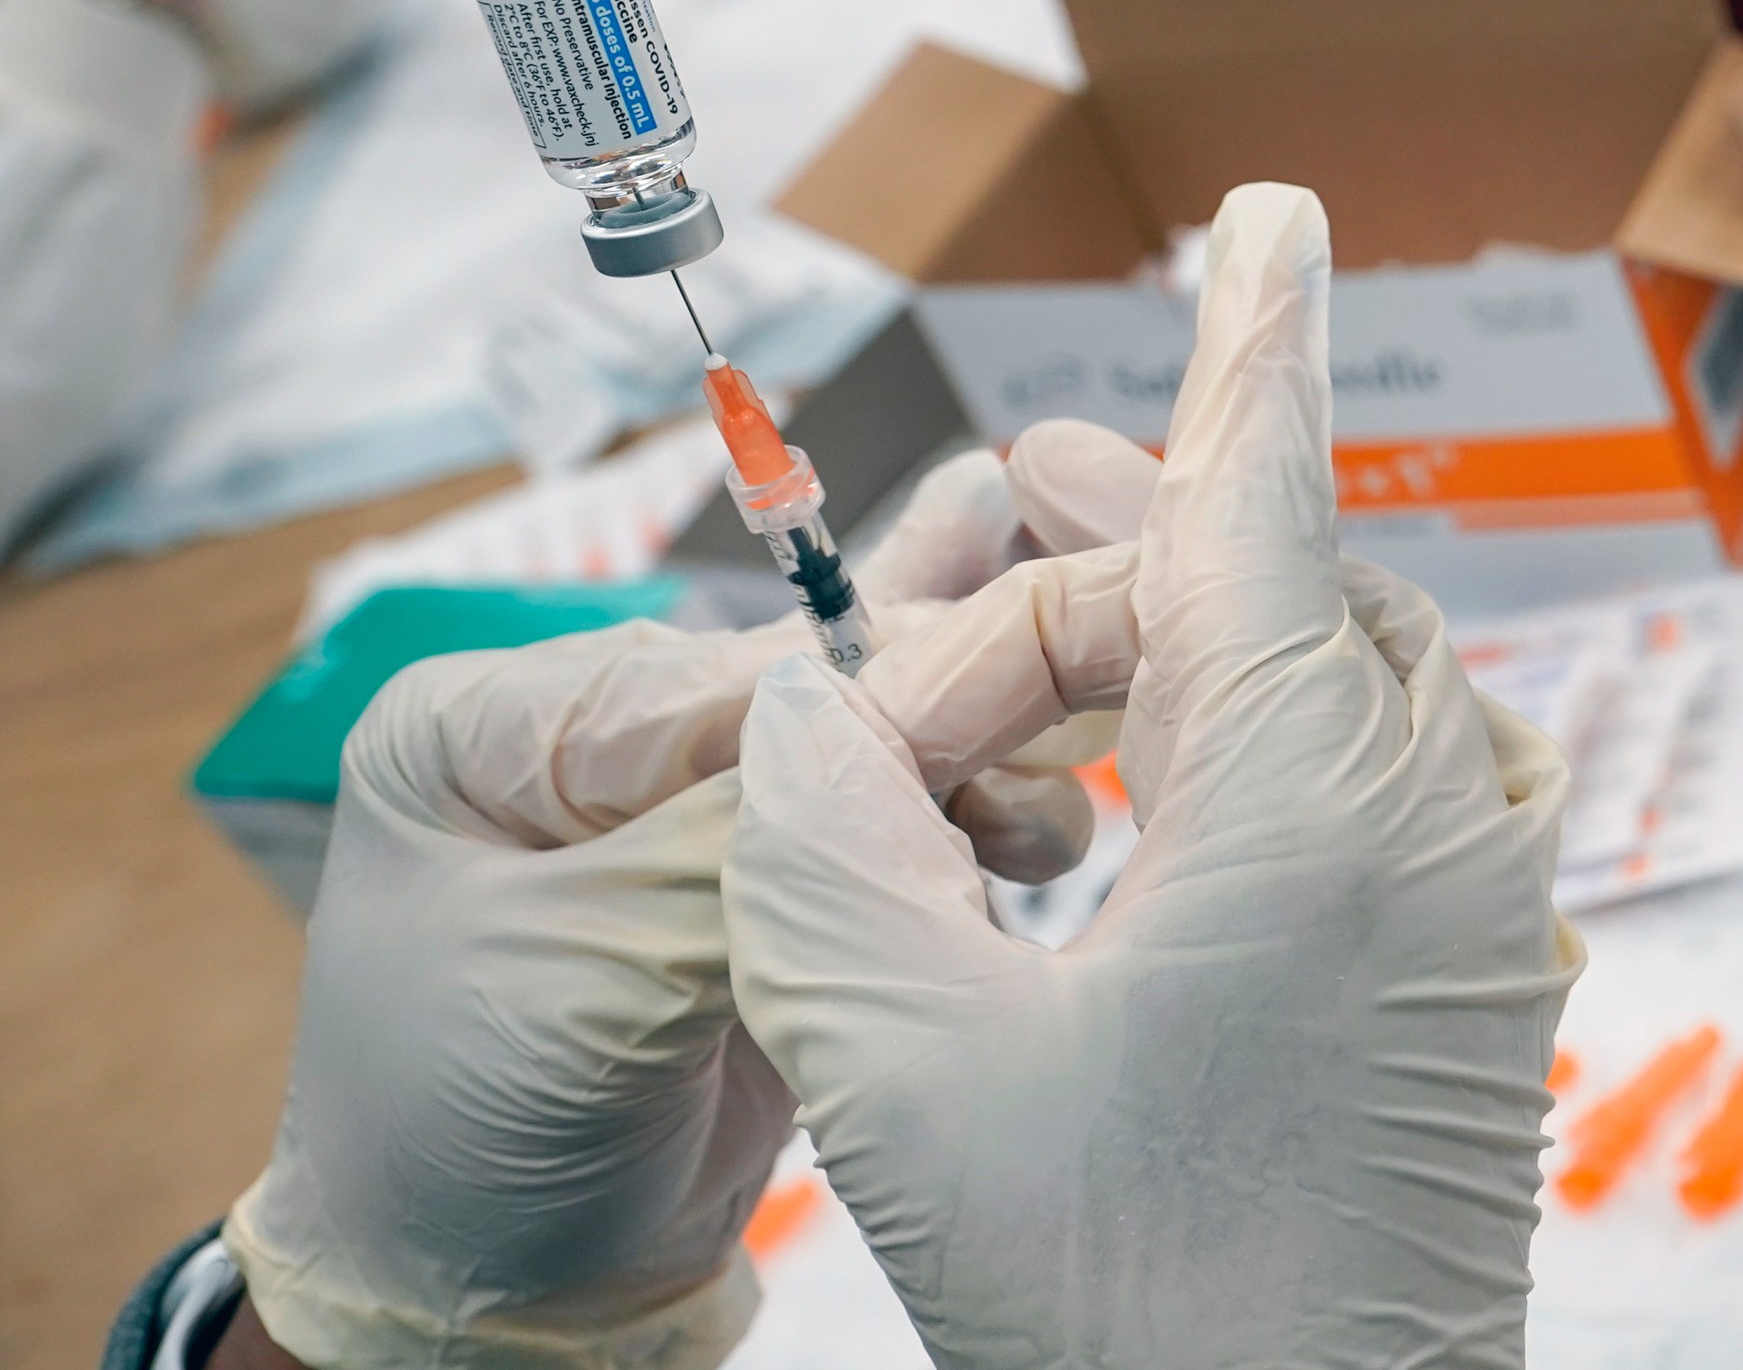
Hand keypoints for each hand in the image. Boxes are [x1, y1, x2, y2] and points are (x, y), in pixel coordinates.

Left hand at [219, 437, 1146, 1369]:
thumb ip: (716, 845)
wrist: (502, 1297)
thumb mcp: (588, 979)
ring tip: (1044, 819)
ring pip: (839, 756)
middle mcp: (578, 748)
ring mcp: (673, 817)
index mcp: (480, 731)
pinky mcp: (754, 888)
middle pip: (777, 699)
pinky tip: (1025, 837)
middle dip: (912, 722)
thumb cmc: (469, 1137)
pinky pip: (864, 832)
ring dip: (950, 775)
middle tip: (1037, 748)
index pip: (687, 676)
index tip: (967, 701)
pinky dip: (946, 832)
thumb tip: (854, 724)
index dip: (834, 692)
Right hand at [723, 183, 1583, 1367]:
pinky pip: (1371, 774)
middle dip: (1107, 544)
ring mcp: (1475, 893)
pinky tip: (1145, 800)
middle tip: (972, 548)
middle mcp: (1433, 809)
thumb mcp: (899, 1061)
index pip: (1257, 491)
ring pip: (1325, 675)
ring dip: (1177, 642)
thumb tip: (811, 715)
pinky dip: (1246, 736)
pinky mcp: (1470, 970)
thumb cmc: (1137, 1308)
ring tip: (1030, 669)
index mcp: (1313, 786)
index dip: (1245, 336)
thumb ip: (824, 837)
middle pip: (1262, 584)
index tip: (1270, 213)